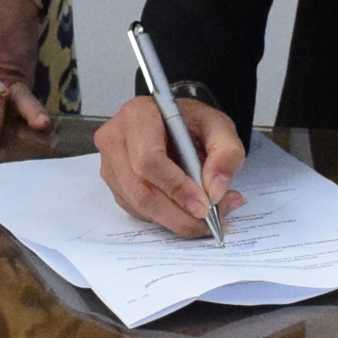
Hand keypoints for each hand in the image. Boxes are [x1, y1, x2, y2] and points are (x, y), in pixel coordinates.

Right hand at [95, 92, 250, 239]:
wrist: (176, 124)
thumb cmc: (192, 122)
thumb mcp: (219, 127)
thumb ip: (226, 153)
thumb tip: (215, 190)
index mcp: (137, 115)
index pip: (149, 159)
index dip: (176, 187)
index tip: (203, 205)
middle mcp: (115, 139)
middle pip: (140, 189)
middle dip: (178, 213)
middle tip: (210, 222)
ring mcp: (110, 164)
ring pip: (138, 205)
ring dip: (174, 220)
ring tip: (206, 218)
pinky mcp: (115, 185)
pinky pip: (137, 211)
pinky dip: (165, 219)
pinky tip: (186, 213)